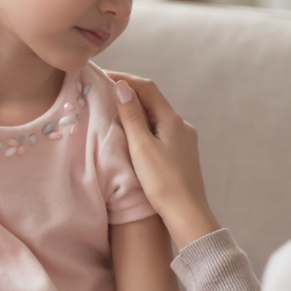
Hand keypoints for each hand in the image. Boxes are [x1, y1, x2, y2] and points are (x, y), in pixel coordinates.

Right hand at [108, 72, 220, 249]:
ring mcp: (184, 139)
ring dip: (137, 110)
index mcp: (172, 119)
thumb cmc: (163, 182)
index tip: (103, 77)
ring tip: (115, 112)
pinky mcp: (183, 153)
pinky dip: (145, 126)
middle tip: (105, 92)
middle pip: (153, 100)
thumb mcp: (141, 147)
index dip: (125, 79)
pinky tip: (134, 136)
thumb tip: (123, 87)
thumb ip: (132, 116)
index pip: (147, 87)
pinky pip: (161, 130)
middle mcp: (181, 125)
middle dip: (130, 93)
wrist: (188, 214)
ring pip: (157, 116)